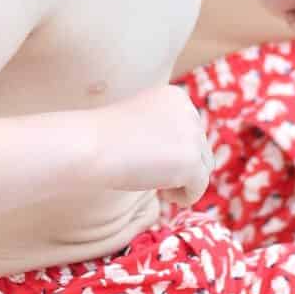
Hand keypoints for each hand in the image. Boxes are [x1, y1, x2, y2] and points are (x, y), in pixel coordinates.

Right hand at [99, 84, 213, 209]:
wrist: (91, 146)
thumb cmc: (104, 138)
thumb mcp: (141, 122)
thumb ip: (164, 130)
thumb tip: (185, 157)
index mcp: (175, 97)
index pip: (191, 130)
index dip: (176, 151)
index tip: (152, 161)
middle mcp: (189, 111)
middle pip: (201, 148)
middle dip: (183, 166)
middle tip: (155, 177)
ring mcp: (192, 135)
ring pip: (204, 167)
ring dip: (186, 181)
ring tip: (162, 189)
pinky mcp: (191, 160)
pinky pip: (200, 186)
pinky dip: (187, 196)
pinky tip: (166, 196)